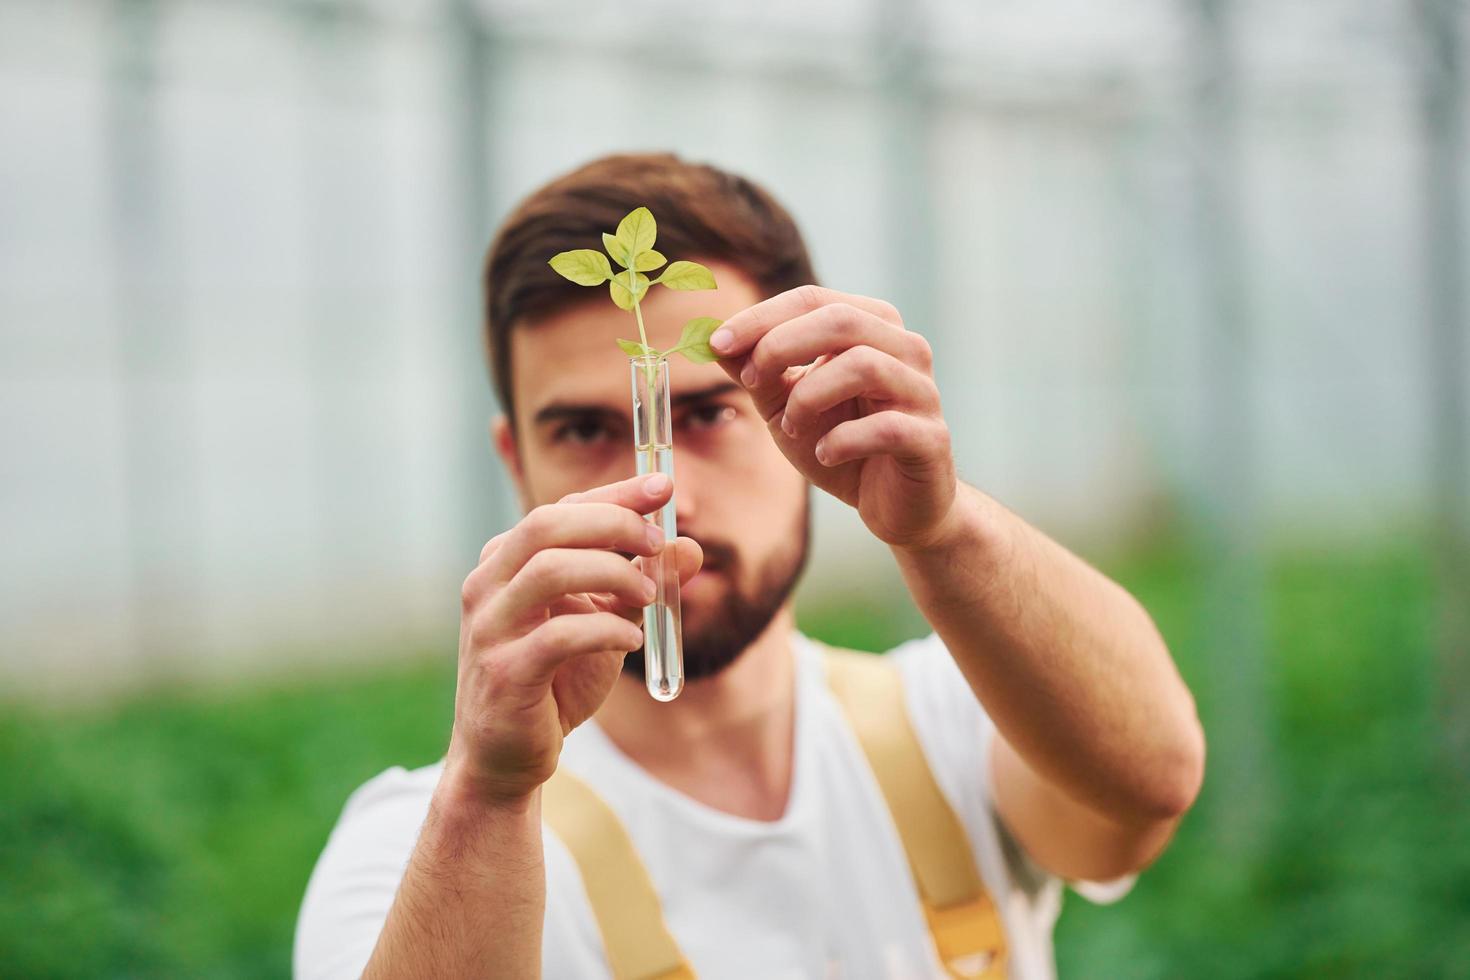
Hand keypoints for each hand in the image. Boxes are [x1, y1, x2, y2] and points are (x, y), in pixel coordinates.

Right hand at [447, 473, 702, 805]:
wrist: (507, 757)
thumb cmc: (554, 681)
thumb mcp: (606, 622)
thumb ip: (640, 582)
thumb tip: (689, 546)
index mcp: (506, 561)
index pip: (562, 508)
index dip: (616, 494)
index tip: (664, 486)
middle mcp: (488, 585)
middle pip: (547, 524)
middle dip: (612, 523)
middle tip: (656, 542)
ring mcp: (490, 628)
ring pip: (550, 570)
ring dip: (612, 574)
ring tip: (649, 595)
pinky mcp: (505, 672)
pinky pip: (560, 635)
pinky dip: (606, 629)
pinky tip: (632, 639)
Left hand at [710, 284, 958, 549]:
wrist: (895, 506)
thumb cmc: (843, 446)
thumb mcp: (786, 406)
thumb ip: (758, 373)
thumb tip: (713, 341)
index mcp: (872, 328)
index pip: (814, 299)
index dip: (761, 317)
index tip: (718, 343)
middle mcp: (906, 349)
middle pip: (840, 319)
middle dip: (781, 345)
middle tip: (750, 381)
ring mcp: (923, 392)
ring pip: (864, 365)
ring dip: (810, 395)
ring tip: (790, 427)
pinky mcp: (931, 439)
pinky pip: (885, 428)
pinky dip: (842, 440)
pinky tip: (824, 454)